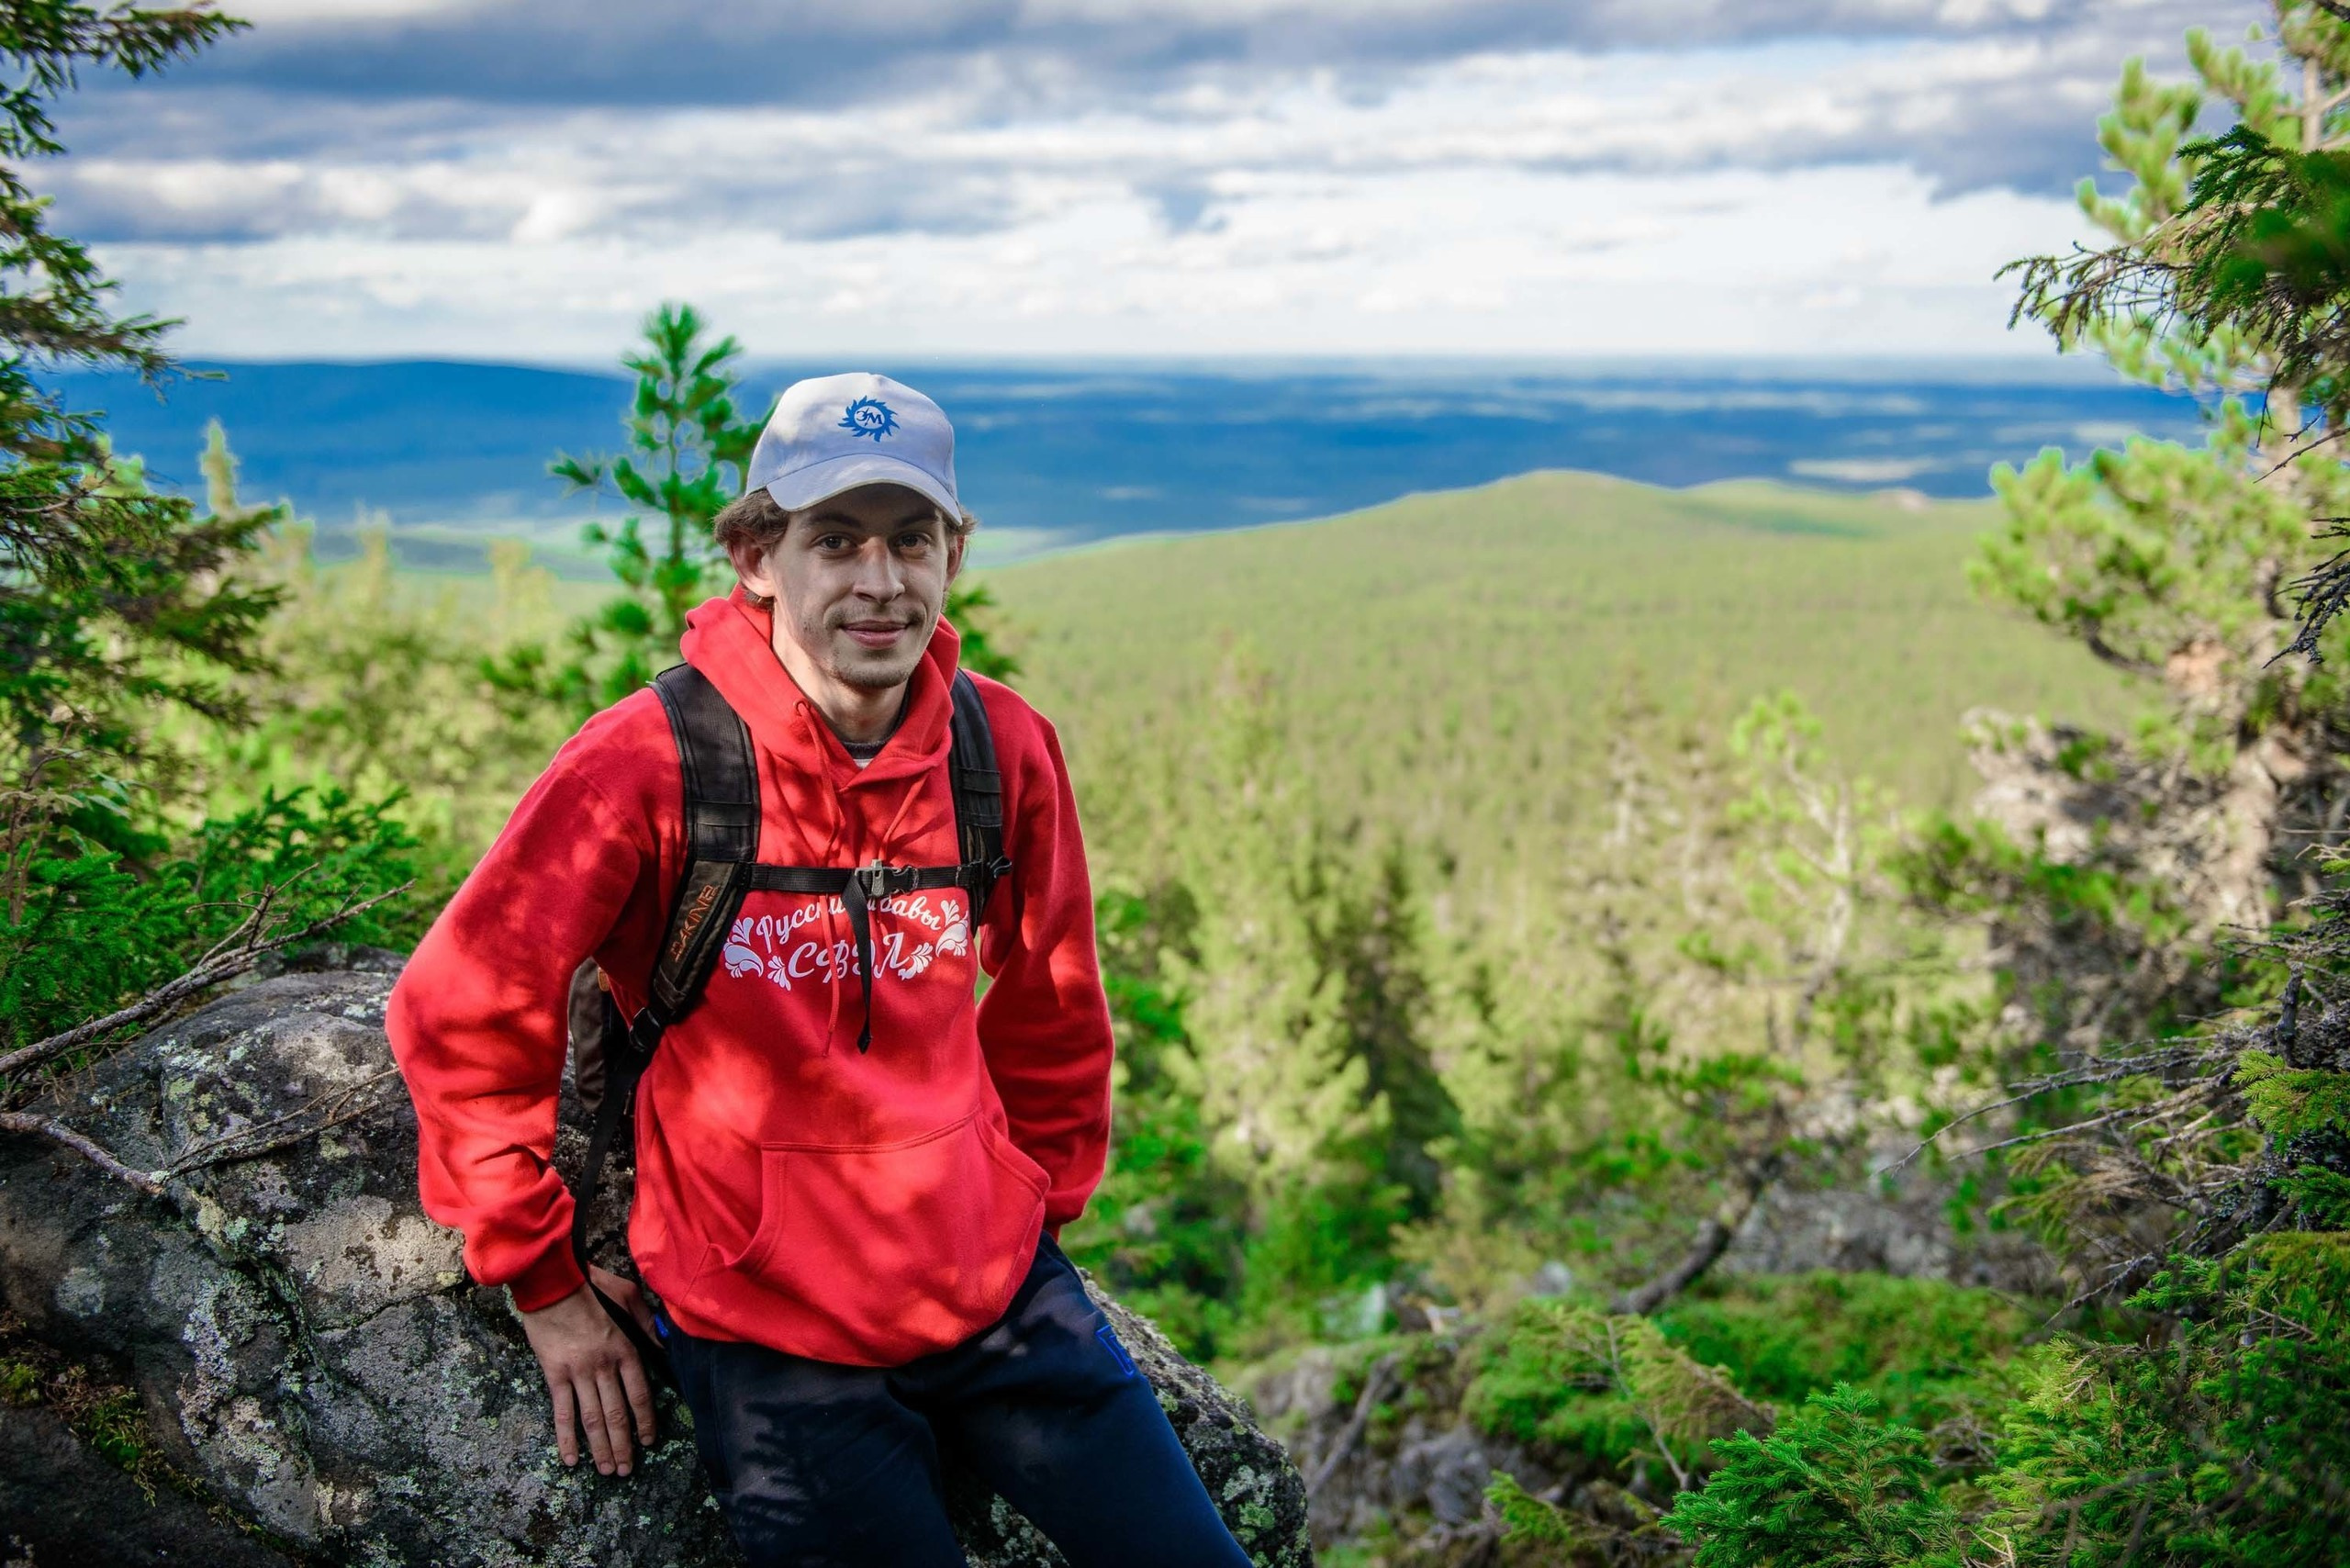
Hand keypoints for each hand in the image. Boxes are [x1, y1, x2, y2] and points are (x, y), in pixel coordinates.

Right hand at [518, 1264, 657, 1475]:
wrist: (553, 1283)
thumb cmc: (592, 1286)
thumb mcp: (629, 1296)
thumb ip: (647, 1322)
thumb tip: (663, 1345)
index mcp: (626, 1349)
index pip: (641, 1395)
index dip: (646, 1421)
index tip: (649, 1441)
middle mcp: (605, 1366)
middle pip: (617, 1414)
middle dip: (624, 1445)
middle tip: (627, 1469)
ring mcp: (578, 1373)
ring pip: (593, 1419)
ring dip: (601, 1448)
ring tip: (608, 1471)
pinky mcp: (554, 1374)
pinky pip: (562, 1412)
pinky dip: (566, 1438)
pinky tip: (572, 1459)